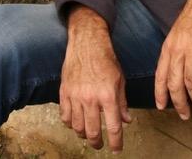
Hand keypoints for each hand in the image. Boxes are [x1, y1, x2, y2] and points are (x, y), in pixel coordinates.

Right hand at [60, 6, 131, 152]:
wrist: (87, 43)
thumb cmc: (106, 59)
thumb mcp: (120, 80)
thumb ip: (122, 102)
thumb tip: (126, 120)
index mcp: (108, 95)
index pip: (113, 126)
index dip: (116, 142)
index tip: (117, 149)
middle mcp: (91, 99)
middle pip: (92, 132)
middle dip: (97, 142)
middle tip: (100, 144)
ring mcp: (75, 96)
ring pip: (77, 127)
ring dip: (83, 134)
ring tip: (88, 134)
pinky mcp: (64, 92)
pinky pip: (65, 116)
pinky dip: (70, 123)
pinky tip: (75, 122)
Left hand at [155, 0, 191, 119]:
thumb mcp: (178, 33)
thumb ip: (176, 51)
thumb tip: (176, 71)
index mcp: (168, 46)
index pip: (160, 75)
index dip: (160, 94)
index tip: (162, 107)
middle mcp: (178, 49)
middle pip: (175, 83)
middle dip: (179, 103)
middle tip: (185, 115)